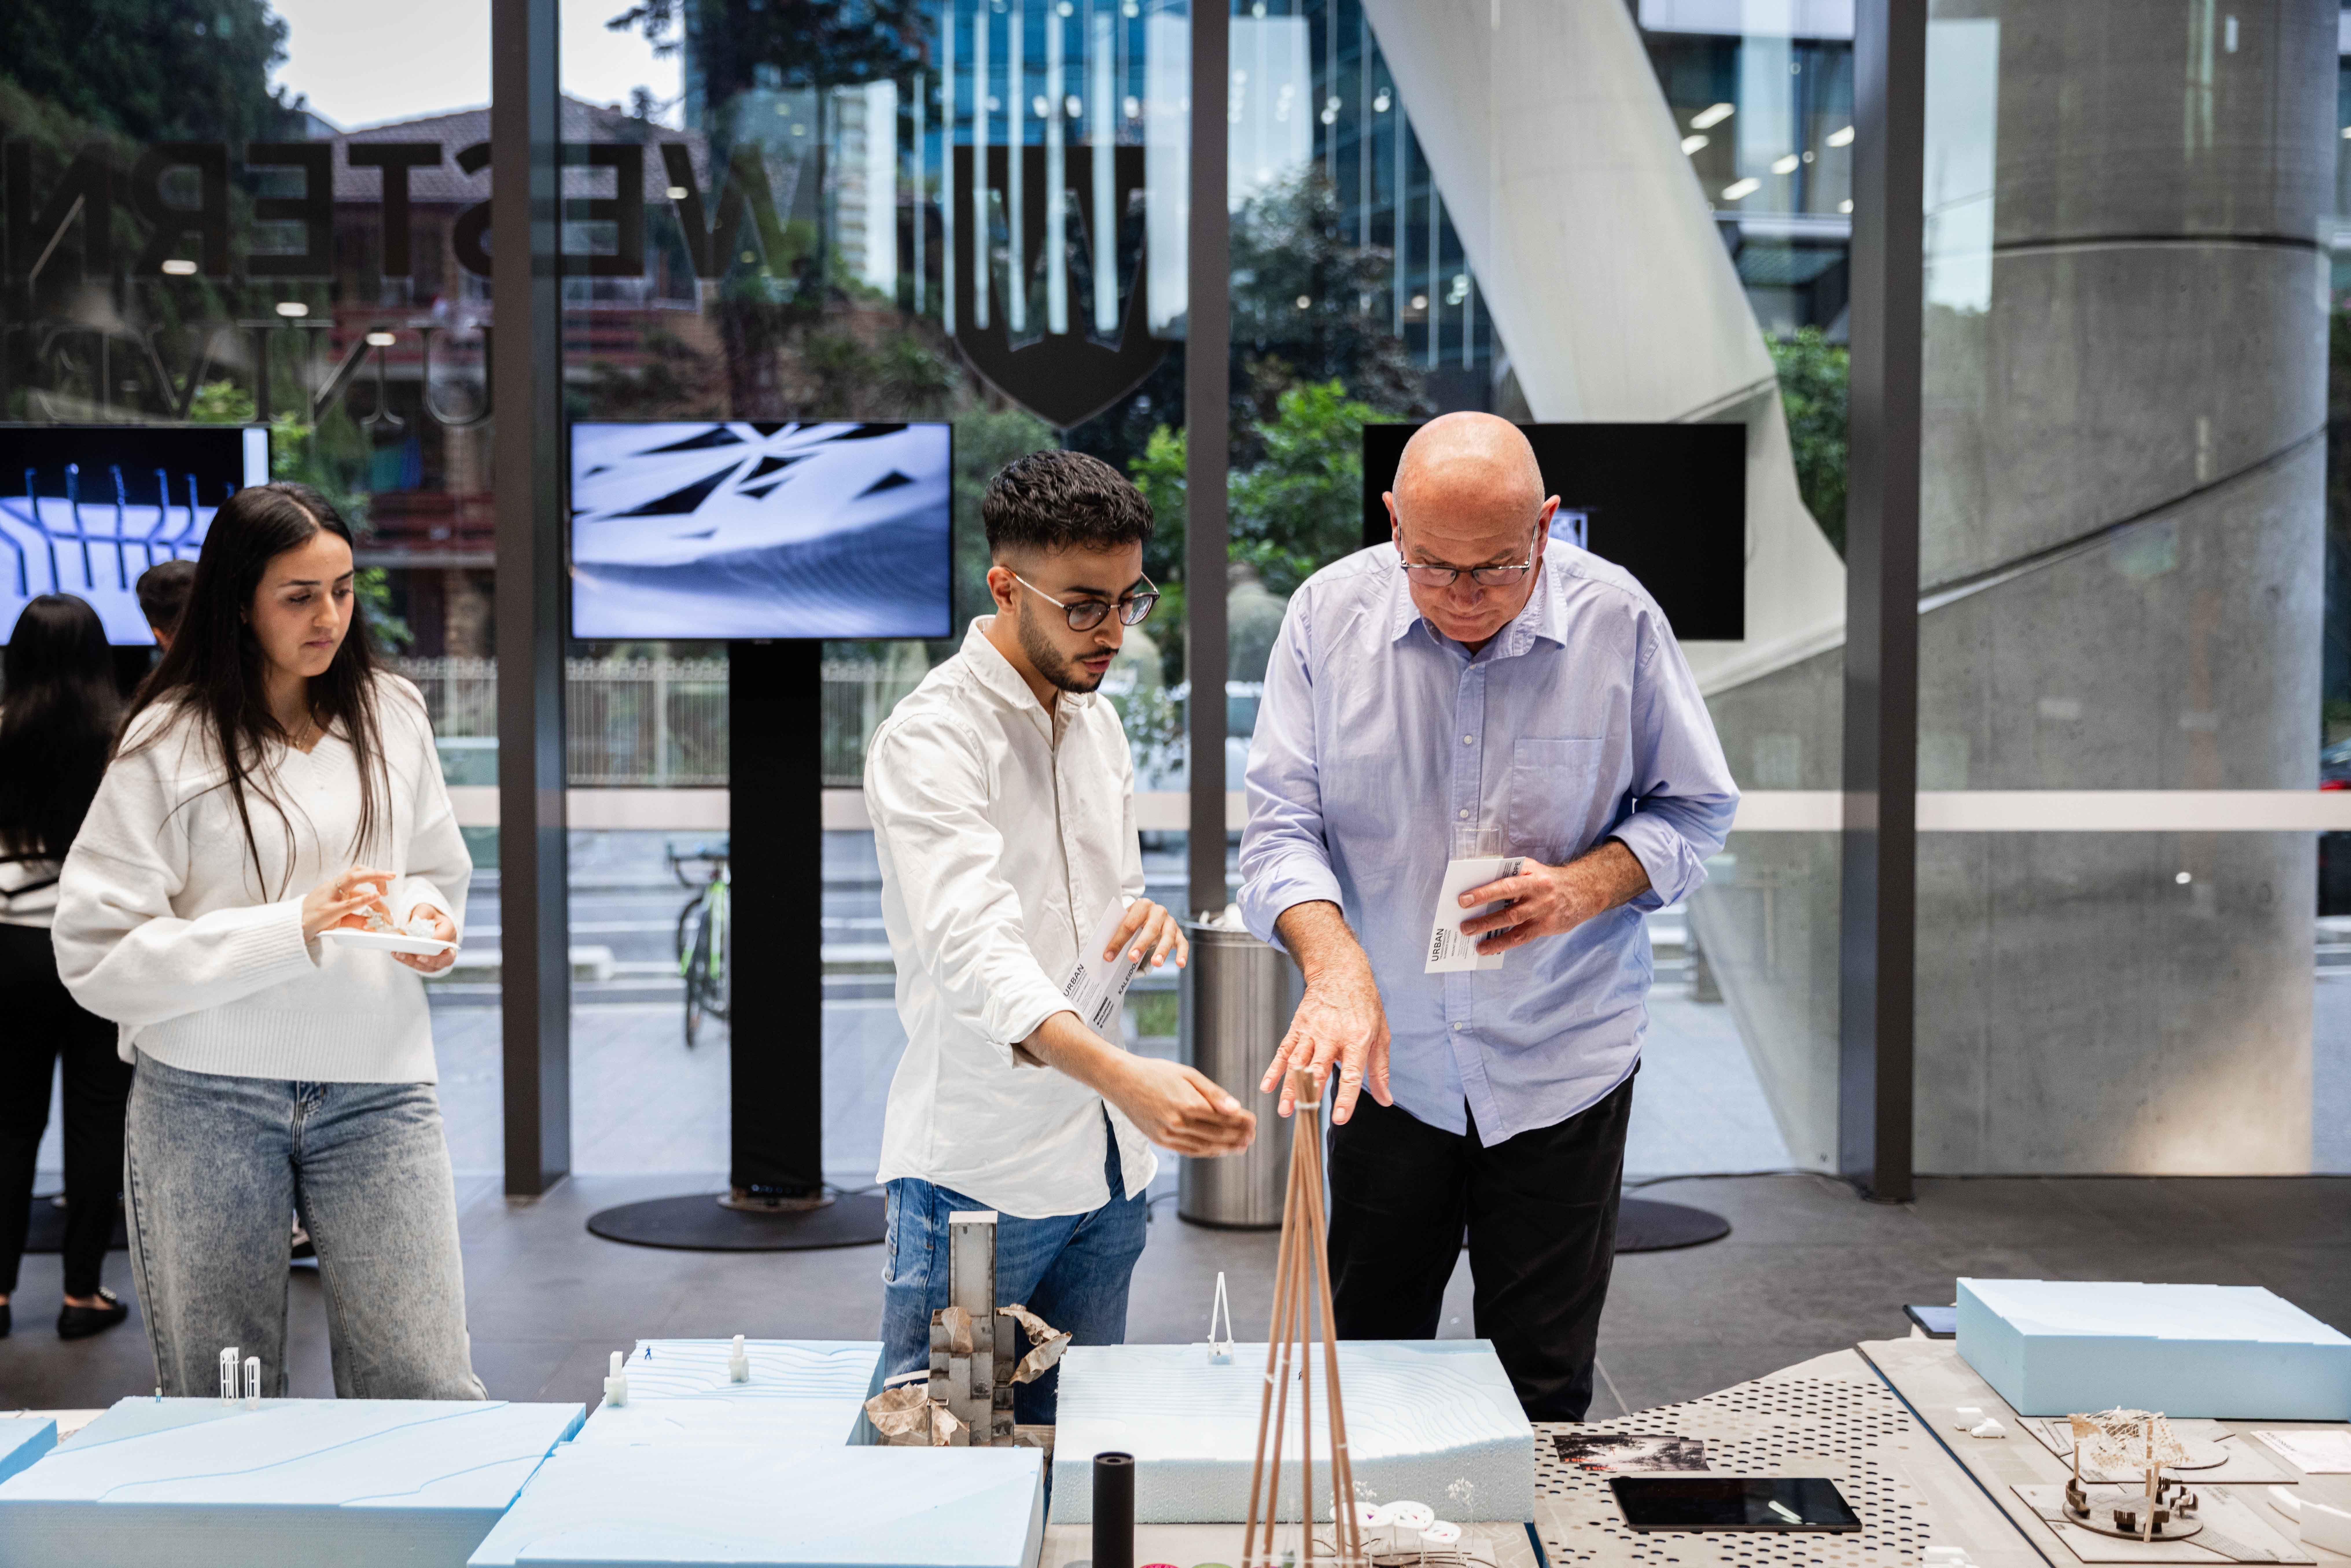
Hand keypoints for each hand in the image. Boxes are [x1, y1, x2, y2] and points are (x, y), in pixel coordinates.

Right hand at [301, 866, 393, 941]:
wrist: (293, 928)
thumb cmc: (315, 919)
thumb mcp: (339, 917)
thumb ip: (358, 918)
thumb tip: (376, 923)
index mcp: (335, 887)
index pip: (355, 872)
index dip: (372, 873)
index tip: (385, 884)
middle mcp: (333, 888)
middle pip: (356, 872)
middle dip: (376, 873)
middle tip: (392, 877)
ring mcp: (329, 898)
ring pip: (354, 883)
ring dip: (375, 887)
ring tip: (387, 905)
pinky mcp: (328, 911)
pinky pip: (348, 903)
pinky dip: (363, 899)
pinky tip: (375, 897)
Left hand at [393, 905, 457, 974]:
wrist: (429, 924)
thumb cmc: (429, 917)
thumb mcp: (425, 909)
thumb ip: (421, 914)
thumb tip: (412, 925)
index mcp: (450, 930)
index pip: (445, 937)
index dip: (435, 940)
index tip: (424, 941)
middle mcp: (449, 947)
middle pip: (446, 958)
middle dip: (431, 959)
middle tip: (418, 956)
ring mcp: (441, 958)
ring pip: (431, 966)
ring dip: (415, 962)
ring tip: (400, 954)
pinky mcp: (430, 964)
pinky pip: (421, 967)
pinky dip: (408, 962)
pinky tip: (397, 955)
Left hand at [1104, 897, 1186, 970]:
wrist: (1149, 915)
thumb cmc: (1133, 922)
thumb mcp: (1125, 922)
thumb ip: (1119, 934)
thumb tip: (1109, 956)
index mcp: (1142, 905)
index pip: (1129, 924)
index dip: (1118, 941)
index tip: (1108, 956)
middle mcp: (1158, 911)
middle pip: (1150, 928)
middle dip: (1141, 944)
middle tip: (1132, 958)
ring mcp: (1170, 922)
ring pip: (1168, 936)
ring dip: (1162, 951)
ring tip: (1156, 963)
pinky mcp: (1179, 933)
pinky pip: (1183, 944)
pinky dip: (1182, 954)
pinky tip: (1180, 964)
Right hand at [1106, 1056, 1255, 1155]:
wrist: (1122, 1080)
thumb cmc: (1157, 1073)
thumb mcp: (1188, 1075)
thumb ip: (1213, 1093)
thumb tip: (1237, 1108)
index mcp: (1188, 1104)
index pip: (1224, 1118)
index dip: (1242, 1122)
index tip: (1254, 1121)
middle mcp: (1178, 1123)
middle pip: (1217, 1135)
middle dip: (1238, 1136)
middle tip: (1252, 1136)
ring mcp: (1168, 1135)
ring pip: (1204, 1147)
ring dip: (1226, 1148)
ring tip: (1241, 1147)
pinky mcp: (1159, 1140)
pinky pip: (1188, 1151)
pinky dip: (1206, 1152)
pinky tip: (1218, 1149)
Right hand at [1259, 955, 1391, 1123]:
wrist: (1341, 971)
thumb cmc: (1365, 1005)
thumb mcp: (1381, 1035)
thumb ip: (1380, 1071)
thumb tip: (1386, 1100)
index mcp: (1357, 1039)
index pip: (1351, 1074)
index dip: (1346, 1098)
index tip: (1340, 1118)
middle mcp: (1332, 1035)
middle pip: (1319, 1069)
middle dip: (1311, 1095)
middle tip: (1305, 1116)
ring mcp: (1312, 1030)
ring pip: (1298, 1063)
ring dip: (1290, 1088)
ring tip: (1285, 1110)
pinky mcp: (1298, 1027)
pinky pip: (1284, 1050)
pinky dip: (1274, 1069)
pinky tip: (1267, 1086)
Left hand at [1459, 843, 1644, 954]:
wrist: (1583, 890)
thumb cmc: (1546, 879)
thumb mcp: (1531, 869)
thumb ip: (1509, 874)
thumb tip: (1477, 884)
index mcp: (1531, 873)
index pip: (1505, 882)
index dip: (1484, 891)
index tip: (1463, 899)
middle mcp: (1538, 891)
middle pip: (1508, 903)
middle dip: (1483, 912)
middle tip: (1462, 921)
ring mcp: (1543, 910)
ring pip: (1513, 922)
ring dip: (1489, 930)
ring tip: (1470, 936)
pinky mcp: (1546, 926)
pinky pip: (1520, 937)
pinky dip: (1501, 943)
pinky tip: (1486, 948)